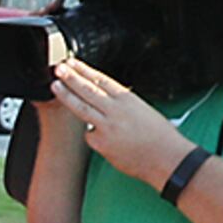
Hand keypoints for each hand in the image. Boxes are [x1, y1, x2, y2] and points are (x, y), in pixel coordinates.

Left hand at [48, 56, 191, 192]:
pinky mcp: (102, 144)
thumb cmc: (161, 136)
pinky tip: (103, 138)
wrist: (167, 159)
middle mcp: (116, 111)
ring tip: (55, 86)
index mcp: (128, 99)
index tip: (73, 63)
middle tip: (59, 69)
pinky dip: (92, 134)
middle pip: (87, 90)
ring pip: (81, 108)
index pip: (101, 80)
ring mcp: (107, 127)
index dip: (85, 70)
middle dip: (71, 78)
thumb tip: (106, 99)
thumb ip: (122, 104)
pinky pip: (90, 135)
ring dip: (66, 96)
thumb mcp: (144, 110)